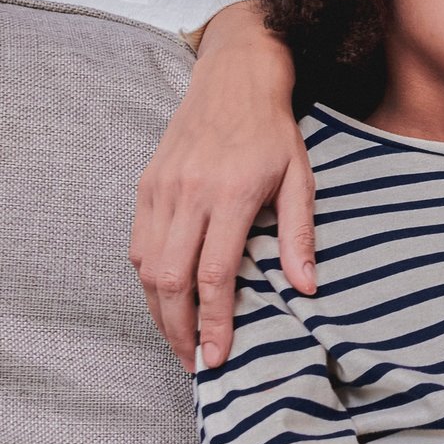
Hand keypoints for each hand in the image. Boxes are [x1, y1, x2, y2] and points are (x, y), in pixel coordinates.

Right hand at [131, 0, 315, 370]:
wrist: (234, 79)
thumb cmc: (274, 132)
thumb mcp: (300, 179)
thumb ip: (298, 235)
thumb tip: (306, 288)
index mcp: (230, 195)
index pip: (214, 276)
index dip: (213, 323)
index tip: (218, 357)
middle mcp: (188, 194)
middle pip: (171, 281)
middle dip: (179, 331)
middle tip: (195, 363)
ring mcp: (160, 190)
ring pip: (146, 268)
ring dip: (159, 311)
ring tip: (180, 340)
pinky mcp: (145, 186)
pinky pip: (136, 245)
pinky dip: (148, 279)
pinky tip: (166, 298)